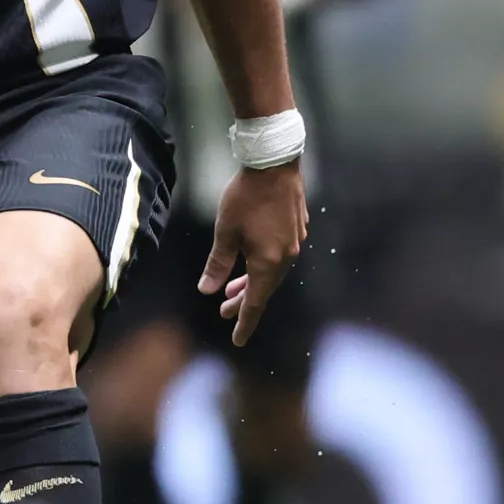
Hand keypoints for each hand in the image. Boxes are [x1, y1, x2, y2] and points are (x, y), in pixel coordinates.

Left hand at [197, 163, 307, 346]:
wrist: (274, 162)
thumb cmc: (246, 197)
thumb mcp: (225, 232)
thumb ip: (217, 264)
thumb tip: (207, 290)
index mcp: (269, 262)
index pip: (255, 303)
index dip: (244, 323)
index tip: (237, 340)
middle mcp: (287, 257)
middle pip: (264, 289)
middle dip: (243, 302)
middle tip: (223, 311)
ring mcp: (295, 242)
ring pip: (272, 272)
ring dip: (252, 282)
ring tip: (232, 289)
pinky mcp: (296, 228)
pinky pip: (278, 257)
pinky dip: (262, 265)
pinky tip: (250, 260)